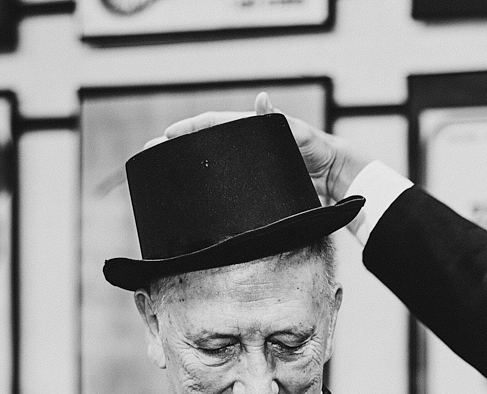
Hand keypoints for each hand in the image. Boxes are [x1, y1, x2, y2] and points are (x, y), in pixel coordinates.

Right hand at [150, 92, 366, 203]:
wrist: (335, 179)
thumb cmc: (320, 150)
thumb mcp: (299, 132)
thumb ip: (279, 119)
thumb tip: (261, 98)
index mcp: (249, 131)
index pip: (212, 125)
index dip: (188, 129)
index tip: (166, 136)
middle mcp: (244, 150)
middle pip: (204, 146)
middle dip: (176, 149)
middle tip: (150, 155)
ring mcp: (247, 170)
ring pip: (211, 169)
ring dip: (187, 172)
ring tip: (161, 177)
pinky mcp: (253, 190)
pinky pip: (225, 190)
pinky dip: (207, 193)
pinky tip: (191, 201)